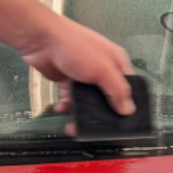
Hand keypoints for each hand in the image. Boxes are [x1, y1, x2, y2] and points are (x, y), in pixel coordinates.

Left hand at [21, 14, 135, 115]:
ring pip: (88, 101)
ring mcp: (84, 75)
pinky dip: (66, 105)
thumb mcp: (102, 68)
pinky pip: (71, 98)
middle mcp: (102, 69)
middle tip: (96, 132)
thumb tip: (129, 111)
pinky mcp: (67, 80)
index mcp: (116, 62)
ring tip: (73, 124)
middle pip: (107, 97)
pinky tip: (60, 108)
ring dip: (80, 112)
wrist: (42, 40)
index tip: (125, 126)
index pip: (128, 87)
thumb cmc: (77, 50)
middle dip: (101, 114)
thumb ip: (117, 90)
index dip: (128, 105)